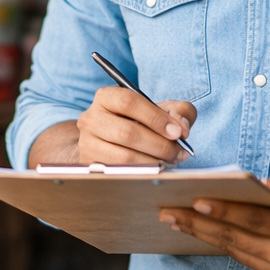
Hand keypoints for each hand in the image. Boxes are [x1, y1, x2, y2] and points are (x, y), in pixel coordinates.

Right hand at [75, 86, 196, 164]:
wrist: (110, 141)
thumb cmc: (138, 122)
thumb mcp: (159, 110)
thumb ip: (178, 111)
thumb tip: (181, 128)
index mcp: (106, 97)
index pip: (129, 102)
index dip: (156, 118)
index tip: (178, 132)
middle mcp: (91, 118)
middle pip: (127, 132)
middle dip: (160, 145)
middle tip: (180, 152)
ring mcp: (87, 143)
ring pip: (124, 157)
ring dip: (154, 162)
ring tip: (170, 162)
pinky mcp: (90, 165)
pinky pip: (120, 173)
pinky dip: (143, 173)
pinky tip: (155, 169)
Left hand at [159, 173, 269, 269]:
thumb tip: (257, 184)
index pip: (256, 221)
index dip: (224, 212)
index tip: (196, 200)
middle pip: (237, 240)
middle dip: (198, 225)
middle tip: (167, 212)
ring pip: (236, 252)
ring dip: (203, 236)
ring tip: (174, 219)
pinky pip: (245, 258)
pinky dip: (222, 244)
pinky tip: (199, 231)